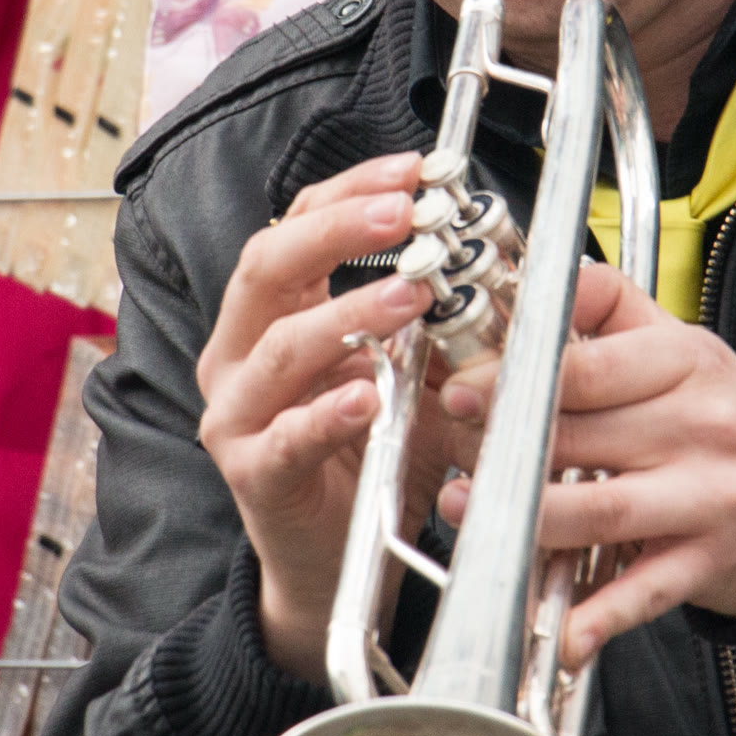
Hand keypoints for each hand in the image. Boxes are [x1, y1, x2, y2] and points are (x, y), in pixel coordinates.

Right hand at [197, 153, 447, 680]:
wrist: (335, 566)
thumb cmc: (369, 454)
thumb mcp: (412, 373)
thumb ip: (435, 322)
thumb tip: (497, 259)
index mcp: (272, 314)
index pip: (296, 226)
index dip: (350, 190)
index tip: (410, 169)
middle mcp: (241, 353)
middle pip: (268, 265)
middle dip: (338, 230)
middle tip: (404, 212)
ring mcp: (238, 414)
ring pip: (280, 347)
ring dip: (350, 313)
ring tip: (412, 295)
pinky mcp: (254, 474)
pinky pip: (285, 436)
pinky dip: (328, 412)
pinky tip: (368, 395)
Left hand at [437, 263, 735, 667]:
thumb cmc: (724, 418)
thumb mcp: (682, 346)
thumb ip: (609, 307)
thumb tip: (536, 282)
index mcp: (689, 361)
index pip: (590, 365)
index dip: (516, 377)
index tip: (462, 390)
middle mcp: (704, 425)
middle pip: (582, 436)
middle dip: (506, 448)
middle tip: (456, 453)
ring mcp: (709, 497)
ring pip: (600, 510)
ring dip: (527, 520)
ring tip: (471, 514)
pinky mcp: (707, 562)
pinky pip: (645, 590)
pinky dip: (602, 615)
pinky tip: (565, 632)